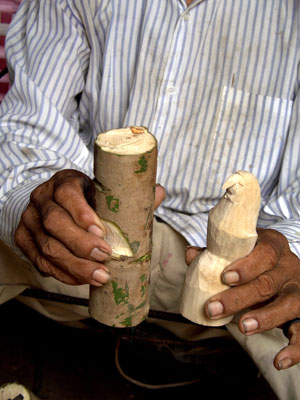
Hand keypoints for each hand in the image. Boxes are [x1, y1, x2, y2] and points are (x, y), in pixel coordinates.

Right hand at [15, 169, 164, 285]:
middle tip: (105, 258)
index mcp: (63, 182)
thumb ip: (128, 195)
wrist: (53, 201)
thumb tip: (160, 192)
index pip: (67, 193)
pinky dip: (62, 274)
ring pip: (47, 247)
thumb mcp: (101, 190)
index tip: (101, 231)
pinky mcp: (24, 240)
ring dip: (74, 266)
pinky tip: (81, 280)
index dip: (82, 213)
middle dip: (81, 245)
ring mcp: (30, 221)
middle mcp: (42, 199)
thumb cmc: (84, 198)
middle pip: (55, 223)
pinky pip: (40, 262)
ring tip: (99, 277)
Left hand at [185, 228, 299, 369]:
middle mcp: (289, 267)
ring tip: (242, 327)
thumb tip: (190, 254)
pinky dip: (294, 349)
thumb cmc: (253, 260)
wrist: (279, 268)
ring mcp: (298, 290)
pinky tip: (278, 361)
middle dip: (239, 298)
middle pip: (268, 282)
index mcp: (274, 246)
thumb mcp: (238, 252)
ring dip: (264, 318)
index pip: (265, 253)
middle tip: (213, 308)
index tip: (225, 277)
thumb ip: (215, 254)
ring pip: (288, 305)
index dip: (246, 266)